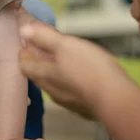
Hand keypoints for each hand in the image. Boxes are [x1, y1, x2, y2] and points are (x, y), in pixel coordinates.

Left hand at [17, 11, 131, 118]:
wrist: (115, 99)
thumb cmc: (89, 68)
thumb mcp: (65, 45)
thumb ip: (43, 37)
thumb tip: (24, 31)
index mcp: (44, 75)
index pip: (24, 65)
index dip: (24, 53)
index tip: (28, 43)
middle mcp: (51, 91)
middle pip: (38, 76)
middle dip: (39, 62)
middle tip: (44, 49)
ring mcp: (67, 102)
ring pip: (54, 85)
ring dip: (55, 73)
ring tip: (63, 61)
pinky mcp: (83, 108)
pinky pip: (70, 93)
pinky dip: (70, 82)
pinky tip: (80, 77)